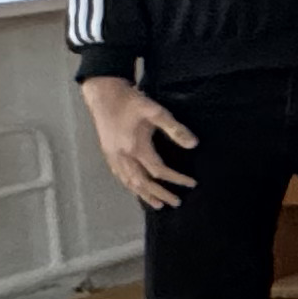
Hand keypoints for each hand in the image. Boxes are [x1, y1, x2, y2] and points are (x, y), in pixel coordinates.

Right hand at [81, 76, 198, 207]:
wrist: (103, 94)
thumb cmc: (131, 101)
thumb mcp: (156, 111)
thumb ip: (174, 129)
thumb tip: (193, 145)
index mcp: (135, 147)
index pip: (159, 170)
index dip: (176, 179)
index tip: (191, 183)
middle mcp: (122, 156)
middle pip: (142, 182)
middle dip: (160, 194)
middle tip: (176, 203)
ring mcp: (112, 156)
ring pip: (129, 182)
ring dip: (144, 194)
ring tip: (158, 204)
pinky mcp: (107, 154)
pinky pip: (120, 176)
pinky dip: (130, 186)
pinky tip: (136, 189)